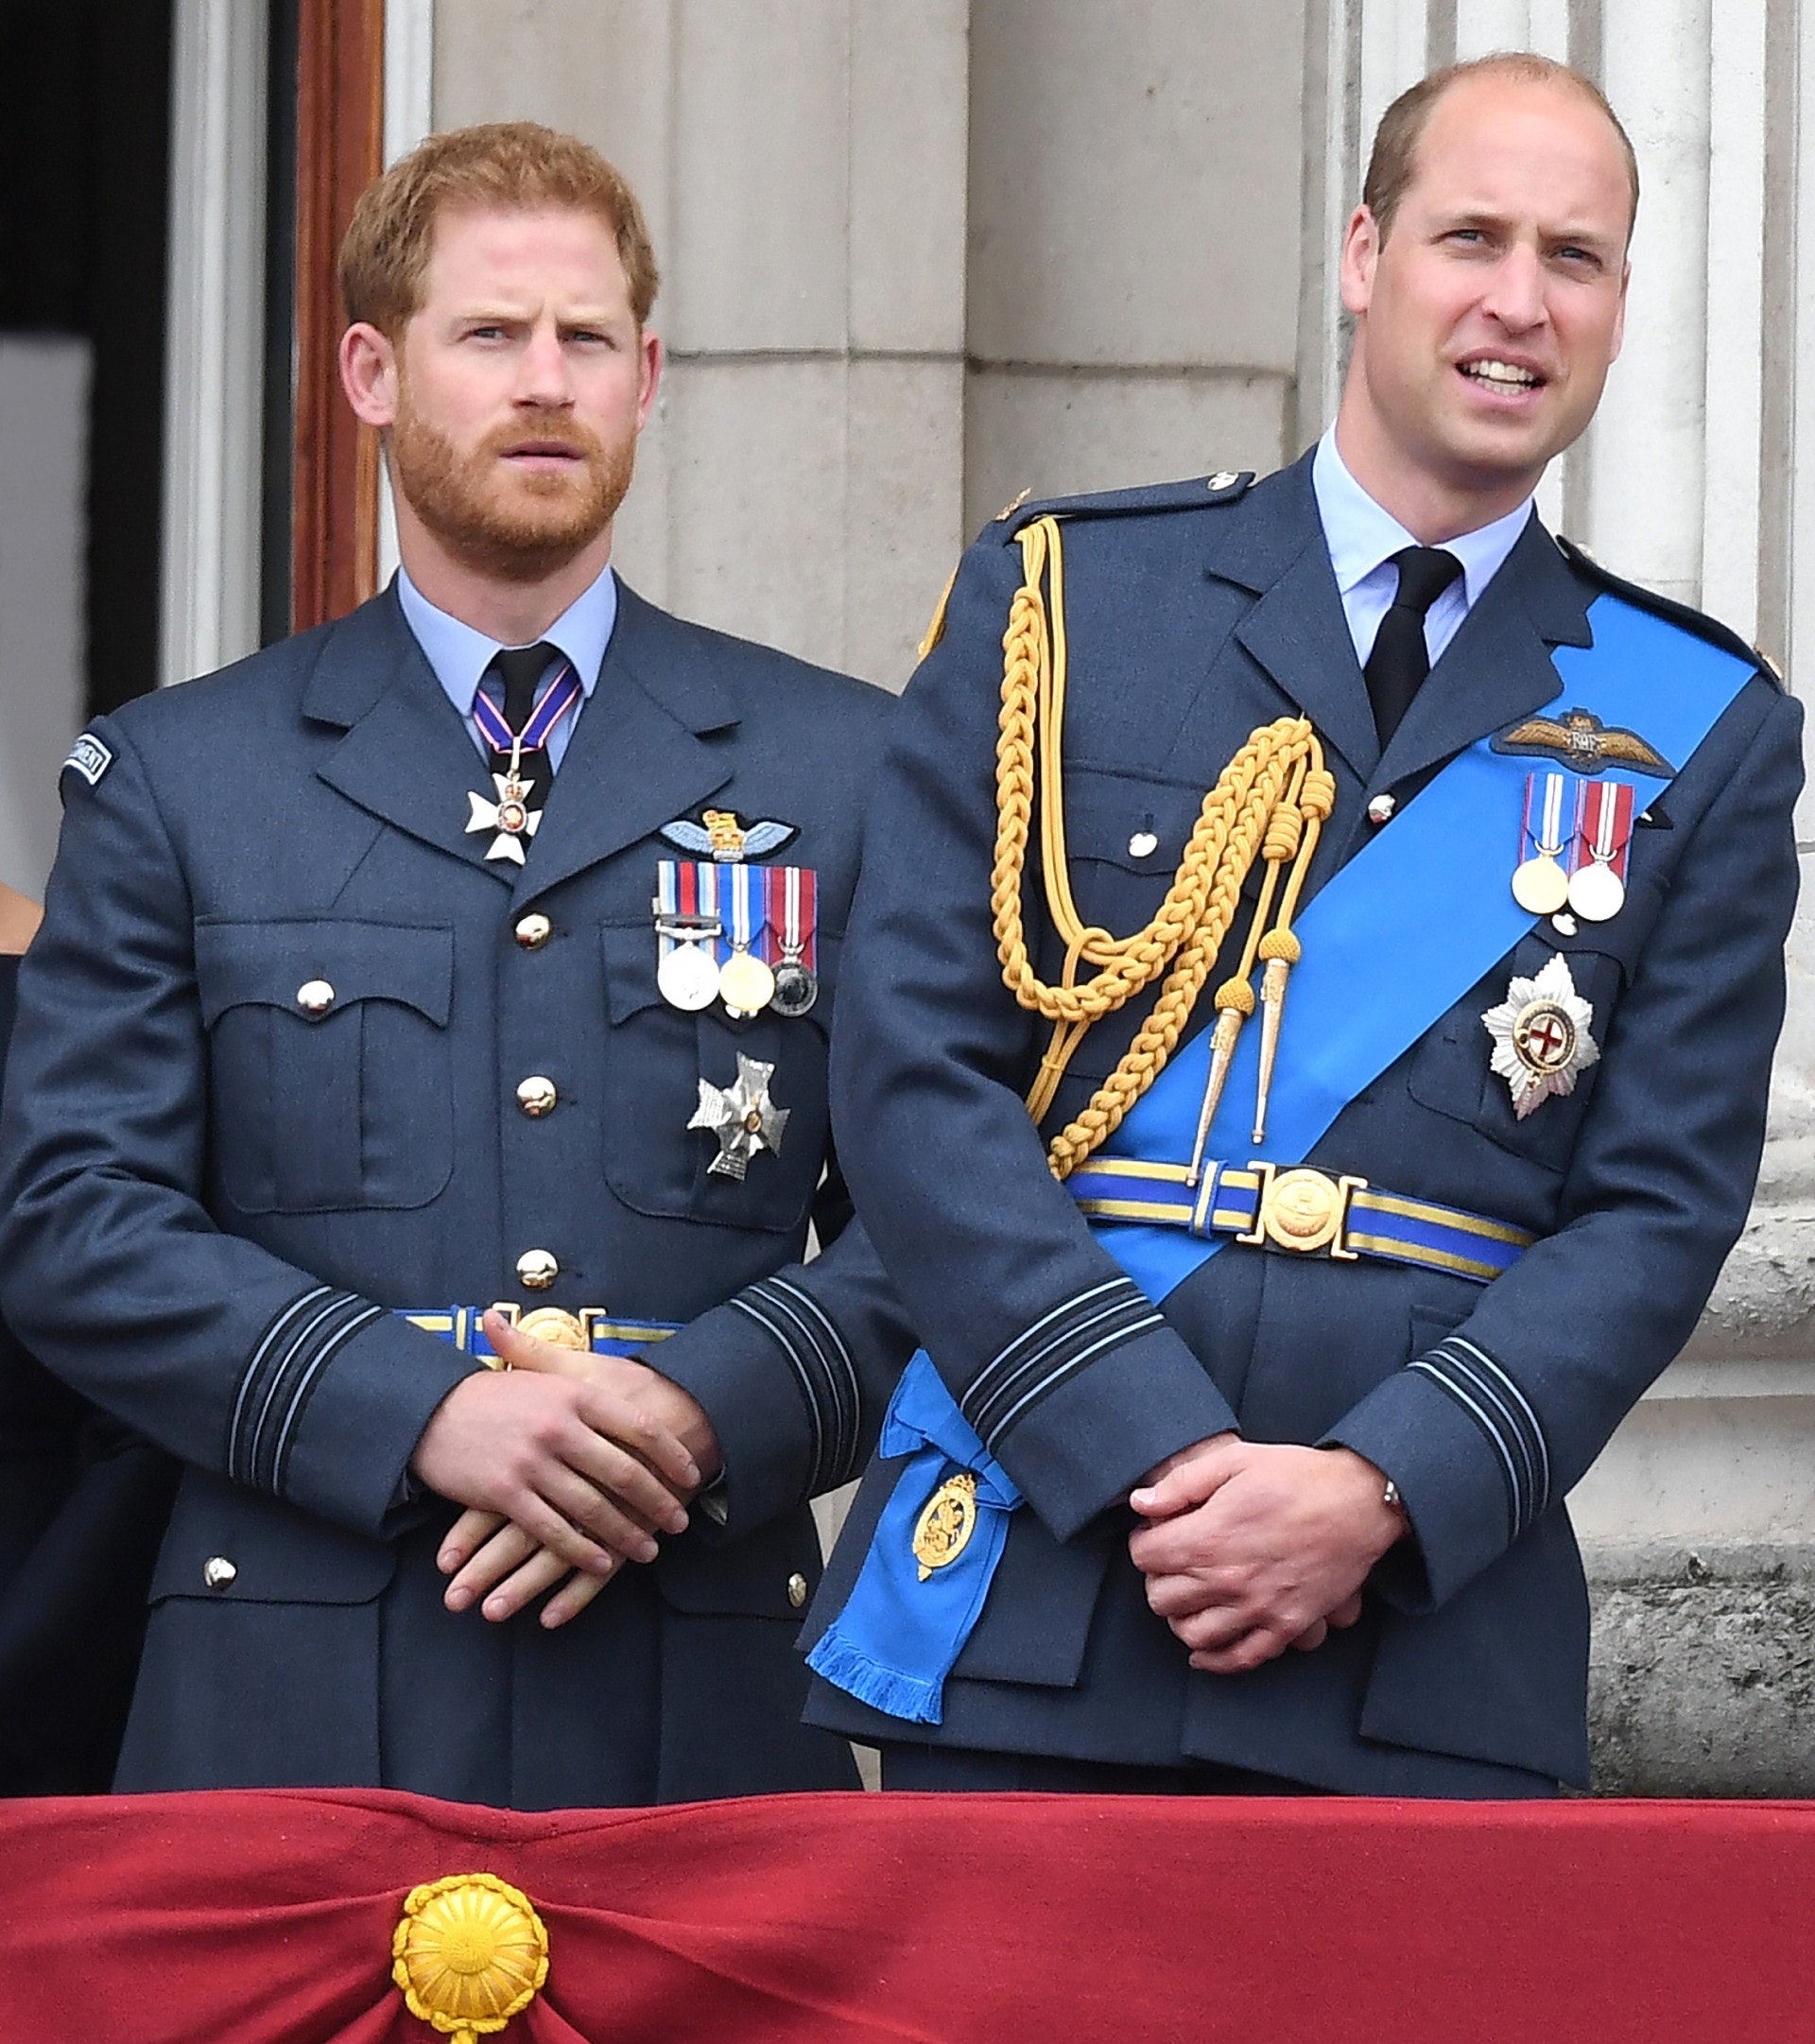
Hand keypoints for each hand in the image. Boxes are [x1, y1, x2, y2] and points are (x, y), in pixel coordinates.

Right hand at [410, 1316, 703, 1579]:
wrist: (431, 1410)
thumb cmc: (495, 1393)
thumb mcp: (544, 1374)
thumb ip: (586, 1380)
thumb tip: (633, 1376)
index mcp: (575, 1394)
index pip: (639, 1427)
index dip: (671, 1455)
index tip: (691, 1475)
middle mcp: (559, 1427)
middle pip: (624, 1472)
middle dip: (657, 1502)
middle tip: (678, 1522)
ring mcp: (533, 1463)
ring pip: (593, 1508)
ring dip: (626, 1534)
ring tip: (649, 1550)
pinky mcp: (506, 1494)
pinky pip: (553, 1531)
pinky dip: (582, 1551)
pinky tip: (602, 1563)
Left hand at [1126, 1437, 1402, 1674]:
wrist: (1360, 1503)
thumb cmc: (1298, 1477)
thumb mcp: (1235, 1460)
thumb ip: (1181, 1484)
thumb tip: (1140, 1504)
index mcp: (1209, 1537)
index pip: (1145, 1557)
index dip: (1145, 1542)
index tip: (1157, 1534)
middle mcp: (1228, 1580)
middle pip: (1161, 1598)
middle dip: (1158, 1578)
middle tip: (1171, 1563)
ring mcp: (1258, 1609)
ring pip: (1191, 1633)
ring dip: (1180, 1617)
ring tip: (1188, 1599)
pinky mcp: (1286, 1627)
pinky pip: (1239, 1658)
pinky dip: (1214, 1659)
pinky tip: (1203, 1649)